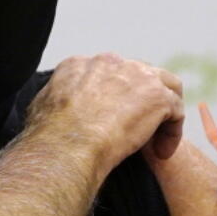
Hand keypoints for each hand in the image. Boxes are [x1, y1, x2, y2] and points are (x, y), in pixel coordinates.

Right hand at [27, 54, 183, 173]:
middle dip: (143, 101)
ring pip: (165, 87)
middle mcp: (111, 62)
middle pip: (140, 75)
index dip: (118, 97)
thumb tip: (54, 106)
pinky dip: (172, 132)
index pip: (110, 73)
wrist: (67, 145)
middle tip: (138, 130)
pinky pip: (175, 111)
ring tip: (156, 141)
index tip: (114, 121)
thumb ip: (54, 100)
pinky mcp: (157, 96)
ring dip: (163, 113)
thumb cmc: (49, 137)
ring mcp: (137, 76)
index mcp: (81, 64)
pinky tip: (161, 153)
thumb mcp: (41, 108)